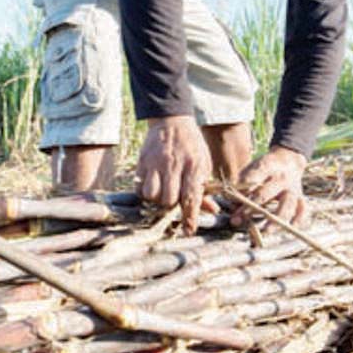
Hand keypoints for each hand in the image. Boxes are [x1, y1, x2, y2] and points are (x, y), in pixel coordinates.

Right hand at [135, 115, 214, 230]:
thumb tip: (212, 211)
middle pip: (169, 200)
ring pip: (152, 195)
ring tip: (163, 193)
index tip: (188, 231)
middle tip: (175, 199)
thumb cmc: (191, 146)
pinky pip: (140, 188)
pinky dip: (145, 193)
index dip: (190, 217)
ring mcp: (156, 164)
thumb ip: (204, 188)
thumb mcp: (204, 163)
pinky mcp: (142, 162)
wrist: (172, 121)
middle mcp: (174, 166)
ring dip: (158, 199)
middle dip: (172, 206)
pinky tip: (152, 187)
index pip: (191, 197)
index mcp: (194, 166)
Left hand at [232, 146, 308, 225]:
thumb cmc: (264, 168)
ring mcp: (292, 189)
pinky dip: (297, 220)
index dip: (241, 189)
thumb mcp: (251, 167)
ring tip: (265, 232)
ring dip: (275, 220)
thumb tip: (232, 203)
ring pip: (286, 205)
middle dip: (250, 208)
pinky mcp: (300, 197)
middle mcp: (281, 178)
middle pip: (265, 194)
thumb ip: (241, 183)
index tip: (231, 199)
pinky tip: (289, 229)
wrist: (288, 159)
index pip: (252, 178)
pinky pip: (302, 210)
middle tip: (236, 220)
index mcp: (267, 166)